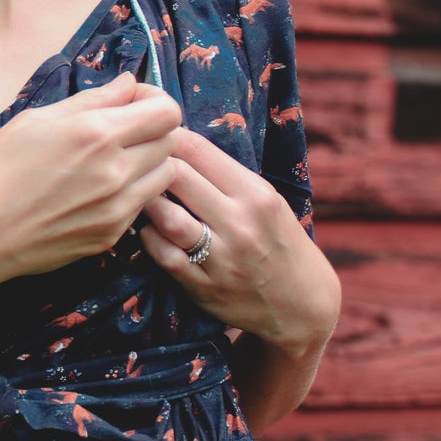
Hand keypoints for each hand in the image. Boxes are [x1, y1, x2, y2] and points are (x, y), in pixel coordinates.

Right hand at [0, 72, 183, 286]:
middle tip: (122, 131)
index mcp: (97, 133)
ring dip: (148, 162)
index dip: (154, 101)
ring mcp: (117, 210)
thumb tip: (127, 86)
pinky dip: (131, 192)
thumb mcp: (35, 120)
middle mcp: (117, 172)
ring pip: (164, 176)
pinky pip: (141, 205)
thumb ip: (91, 101)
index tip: (131, 103)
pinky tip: (95, 190)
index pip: (167, 111)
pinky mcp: (111, 237)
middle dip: (153, 130)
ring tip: (112, 162)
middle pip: (172, 142)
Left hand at [137, 129, 339, 353]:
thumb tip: (178, 142)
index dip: (168, 137)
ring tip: (138, 195)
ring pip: (167, 217)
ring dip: (146, 201)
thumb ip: (227, 176)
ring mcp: (223, 258)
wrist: (303, 304)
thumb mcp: (267, 201)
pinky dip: (149, 239)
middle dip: (152, 165)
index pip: (199, 150)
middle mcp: (240, 223)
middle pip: (178, 177)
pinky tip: (148, 230)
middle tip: (137, 164)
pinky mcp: (206, 288)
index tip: (154, 136)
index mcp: (257, 194)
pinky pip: (164, 256)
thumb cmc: (279, 242)